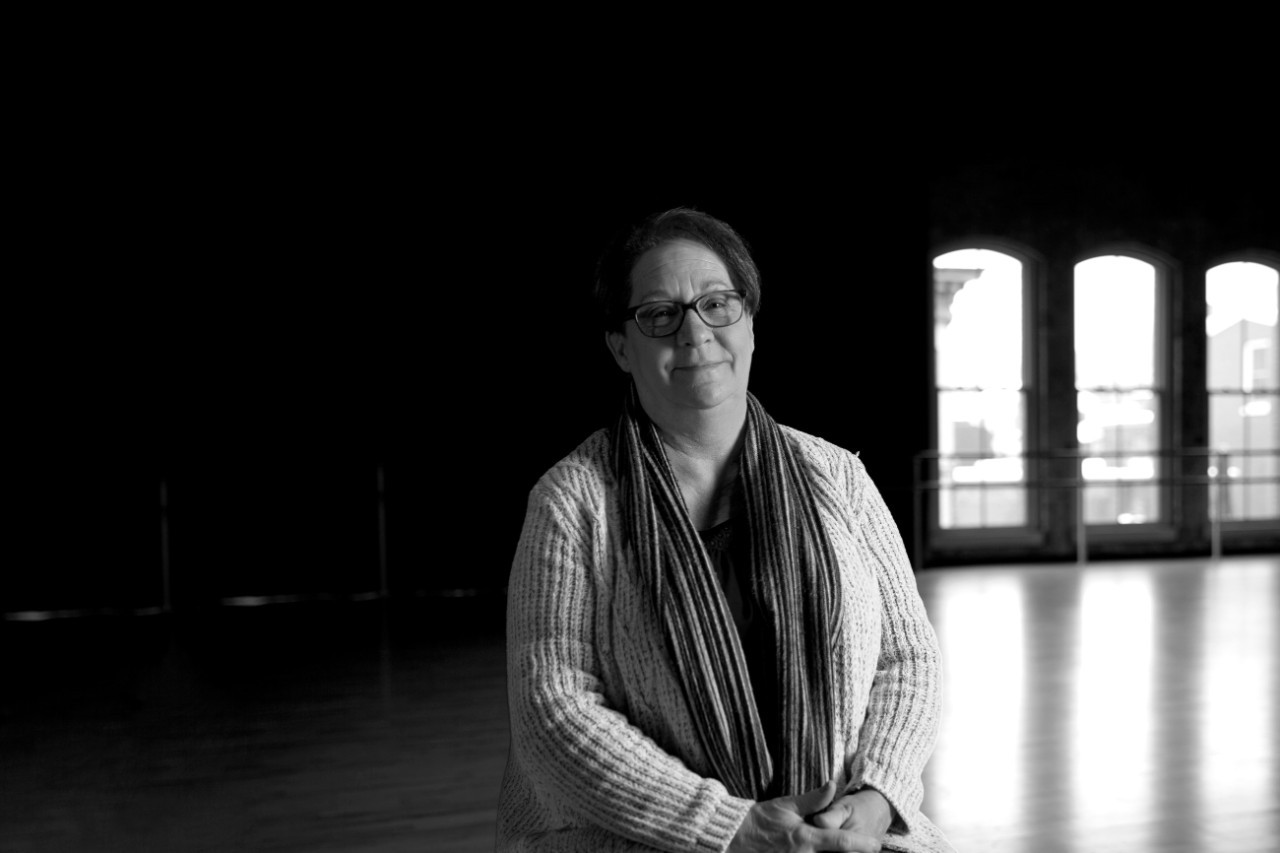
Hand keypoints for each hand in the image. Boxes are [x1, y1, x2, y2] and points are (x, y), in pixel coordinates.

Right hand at [728, 780, 881, 852]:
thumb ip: (813, 799)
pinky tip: (823, 851)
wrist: (734, 837)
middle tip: (864, 846)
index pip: (841, 842)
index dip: (862, 843)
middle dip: (850, 851)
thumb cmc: (760, 819)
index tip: (876, 844)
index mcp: (806, 839)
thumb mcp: (786, 805)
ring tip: (847, 848)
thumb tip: (833, 786)